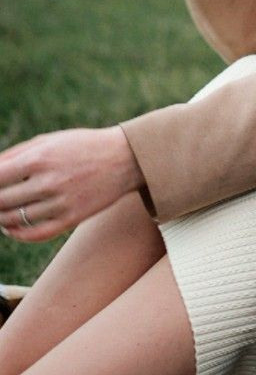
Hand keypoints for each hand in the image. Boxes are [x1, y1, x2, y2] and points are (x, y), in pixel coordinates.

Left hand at [0, 127, 143, 241]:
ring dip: (1, 218)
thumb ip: (15, 154)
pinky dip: (17, 234)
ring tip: (1, 213)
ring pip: (15, 219)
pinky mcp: (71, 219)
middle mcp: (48, 181)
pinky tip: (11, 227)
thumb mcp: (49, 140)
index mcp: (39, 158)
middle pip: (1, 201)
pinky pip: (35, 234)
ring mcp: (60, 202)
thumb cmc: (82, 145)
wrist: (124, 159)